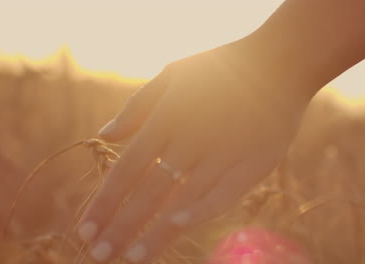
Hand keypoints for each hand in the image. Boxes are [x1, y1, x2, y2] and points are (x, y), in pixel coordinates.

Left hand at [78, 39, 311, 262]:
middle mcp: (191, 138)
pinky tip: (176, 231)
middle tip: (99, 255)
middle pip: (148, 191)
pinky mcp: (254, 163)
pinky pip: (224, 195)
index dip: (104, 202)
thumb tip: (105, 135)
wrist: (279, 63)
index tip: (85, 229)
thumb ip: (138, 106)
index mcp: (168, 117)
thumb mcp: (174, 73)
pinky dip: (200, 213)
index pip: (126, 169)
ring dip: (155, 233)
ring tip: (131, 258)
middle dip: (121, 226)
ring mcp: (223, 152)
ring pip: (182, 200)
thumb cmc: (221, 67)